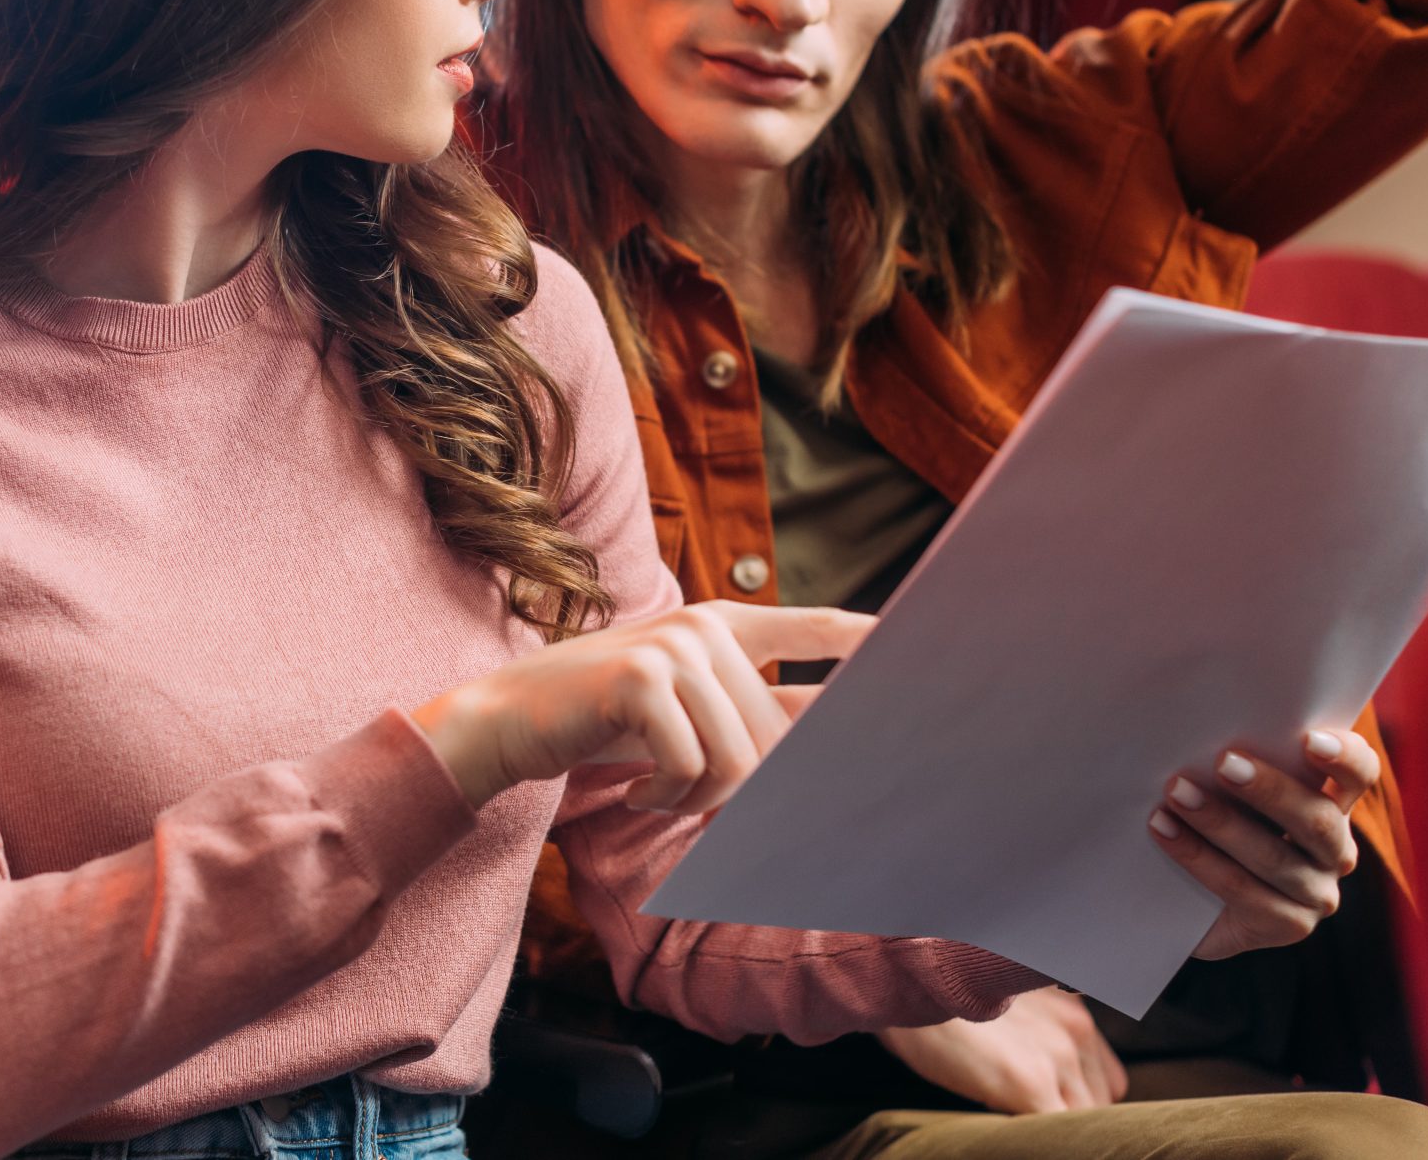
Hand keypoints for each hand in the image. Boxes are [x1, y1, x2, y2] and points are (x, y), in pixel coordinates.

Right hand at [410, 602, 873, 811]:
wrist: (507, 720)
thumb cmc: (602, 720)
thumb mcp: (681, 707)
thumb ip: (747, 713)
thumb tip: (825, 748)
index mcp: (724, 626)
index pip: (814, 625)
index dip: (868, 639)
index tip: (919, 643)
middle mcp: (705, 627)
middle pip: (777, 736)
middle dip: (745, 790)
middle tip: (689, 801)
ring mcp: (673, 647)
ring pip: (738, 760)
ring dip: (698, 801)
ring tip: (660, 794)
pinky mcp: (639, 679)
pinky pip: (690, 769)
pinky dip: (665, 798)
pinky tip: (636, 792)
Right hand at [878, 987, 1126, 1114]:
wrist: (902, 978)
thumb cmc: (939, 997)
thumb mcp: (1003, 1007)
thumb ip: (1035, 1036)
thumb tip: (1042, 1084)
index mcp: (1071, 1012)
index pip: (1104, 1079)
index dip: (1076, 1101)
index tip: (1050, 1109)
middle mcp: (1075, 1030)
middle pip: (1099, 1103)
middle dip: (1069, 1116)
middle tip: (1029, 1118)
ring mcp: (1056, 1057)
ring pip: (1084, 1123)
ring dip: (1056, 1130)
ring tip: (1018, 1125)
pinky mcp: (1029, 1081)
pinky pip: (1059, 1136)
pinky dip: (1039, 1142)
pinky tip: (1008, 1134)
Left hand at [1154, 727, 1376, 960]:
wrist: (1183, 897)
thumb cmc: (1208, 818)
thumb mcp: (1226, 784)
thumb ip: (1235, 758)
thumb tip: (1198, 717)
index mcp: (1332, 802)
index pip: (1358, 773)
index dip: (1344, 756)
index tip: (1308, 738)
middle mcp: (1334, 849)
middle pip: (1319, 819)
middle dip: (1270, 790)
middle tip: (1222, 762)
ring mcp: (1316, 892)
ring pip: (1276, 858)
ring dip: (1221, 823)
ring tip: (1176, 793)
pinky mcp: (1287, 925)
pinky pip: (1245, 892)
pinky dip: (1199, 858)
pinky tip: (1165, 831)